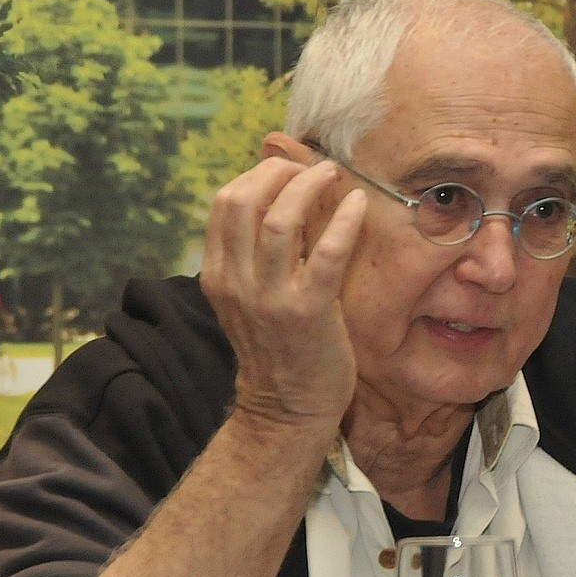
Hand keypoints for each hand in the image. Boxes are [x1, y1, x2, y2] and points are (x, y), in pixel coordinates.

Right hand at [201, 156, 366, 427]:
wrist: (286, 408)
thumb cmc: (277, 347)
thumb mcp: (248, 298)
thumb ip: (252, 254)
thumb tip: (277, 198)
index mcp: (217, 275)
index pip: (224, 203)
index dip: (257, 174)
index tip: (287, 168)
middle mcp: (235, 283)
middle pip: (243, 201)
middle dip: (279, 172)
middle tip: (311, 168)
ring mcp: (269, 299)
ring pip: (280, 220)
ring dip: (309, 186)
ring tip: (332, 176)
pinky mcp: (308, 313)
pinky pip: (326, 253)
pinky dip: (343, 221)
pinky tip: (358, 205)